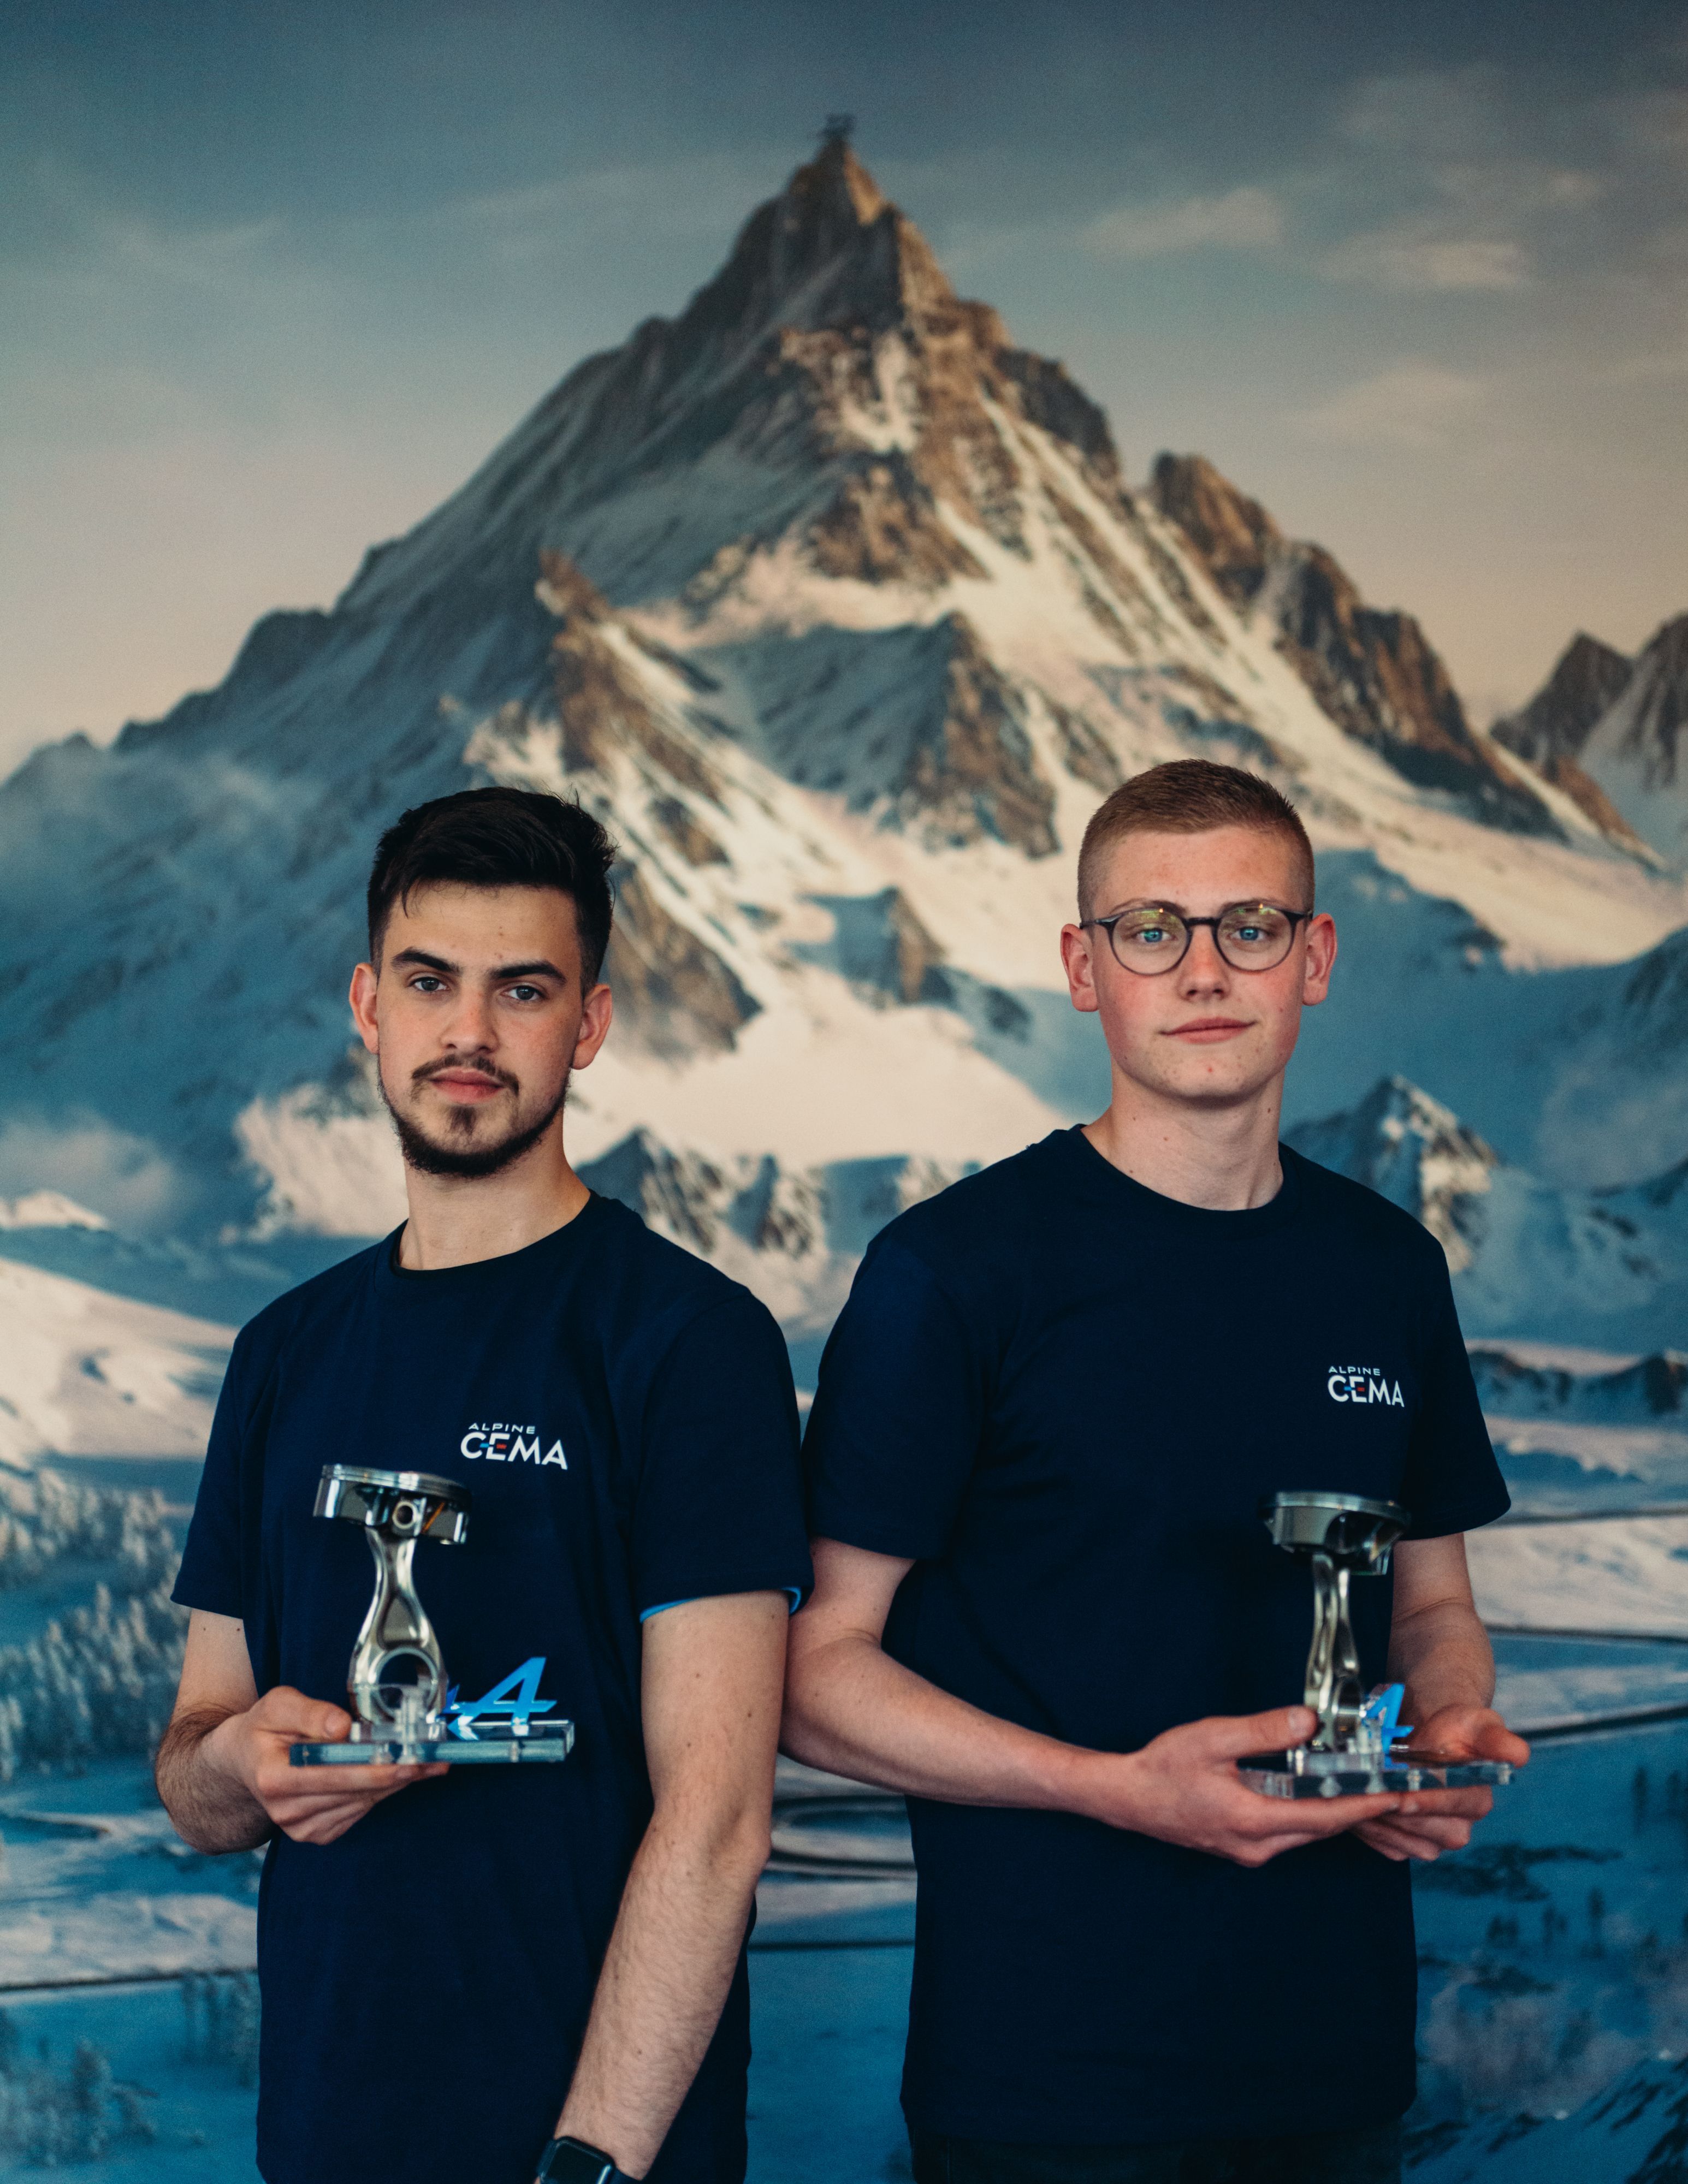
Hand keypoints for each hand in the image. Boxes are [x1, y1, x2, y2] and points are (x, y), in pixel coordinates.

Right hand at [209, 1686, 447, 1845]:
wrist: (240, 1764)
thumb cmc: (262, 1729)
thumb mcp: (276, 1705)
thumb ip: (309, 1712)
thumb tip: (342, 1726)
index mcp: (274, 1777)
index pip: (334, 1774)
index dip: (376, 1766)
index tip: (411, 1757)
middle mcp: (286, 1810)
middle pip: (355, 1791)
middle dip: (399, 1773)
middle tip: (436, 1759)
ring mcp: (299, 1827)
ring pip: (362, 1803)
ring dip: (397, 1783)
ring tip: (429, 1763)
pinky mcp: (314, 1833)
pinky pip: (358, 1813)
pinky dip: (380, 1793)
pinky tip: (398, 1775)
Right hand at [1077, 1705, 1402, 1867]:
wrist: (1127, 1798)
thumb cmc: (1164, 1767)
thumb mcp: (1214, 1738)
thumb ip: (1265, 1731)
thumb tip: (1310, 1722)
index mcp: (1253, 1820)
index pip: (1324, 1817)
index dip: (1364, 1806)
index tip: (1396, 1796)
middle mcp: (1256, 1846)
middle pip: (1321, 1829)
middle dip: (1358, 1810)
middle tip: (1391, 1789)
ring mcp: (1248, 1851)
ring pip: (1305, 1834)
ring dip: (1334, 1814)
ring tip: (1364, 1790)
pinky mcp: (1240, 1846)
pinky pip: (1288, 1833)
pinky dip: (1309, 1816)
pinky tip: (1317, 1796)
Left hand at [1354, 1704, 1530, 1864]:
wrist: (1430, 1732)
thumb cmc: (1456, 1727)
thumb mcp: (1479, 1724)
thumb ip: (1498, 1740)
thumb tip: (1518, 1755)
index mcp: (1476, 1801)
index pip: (1447, 1807)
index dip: (1422, 1798)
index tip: (1401, 1788)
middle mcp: (1459, 1826)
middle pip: (1420, 1827)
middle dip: (1392, 1806)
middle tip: (1369, 1787)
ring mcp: (1434, 1840)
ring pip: (1401, 1839)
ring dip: (1377, 1817)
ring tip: (1359, 1793)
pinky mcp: (1410, 1845)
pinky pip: (1386, 1845)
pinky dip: (1370, 1828)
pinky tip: (1361, 1806)